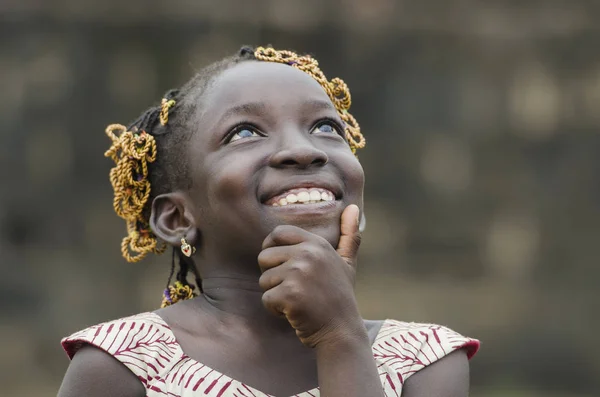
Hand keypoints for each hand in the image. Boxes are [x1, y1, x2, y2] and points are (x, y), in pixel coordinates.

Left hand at [258, 205, 363, 347]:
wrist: (342, 331)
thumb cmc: (339, 297)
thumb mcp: (346, 263)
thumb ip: (348, 235)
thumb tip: (352, 207)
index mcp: (317, 243)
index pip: (277, 233)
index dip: (273, 250)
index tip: (285, 267)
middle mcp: (308, 254)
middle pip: (265, 257)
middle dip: (274, 277)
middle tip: (296, 289)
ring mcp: (299, 273)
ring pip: (264, 280)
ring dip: (276, 295)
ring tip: (298, 301)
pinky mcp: (290, 294)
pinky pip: (266, 299)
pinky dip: (276, 310)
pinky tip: (295, 313)